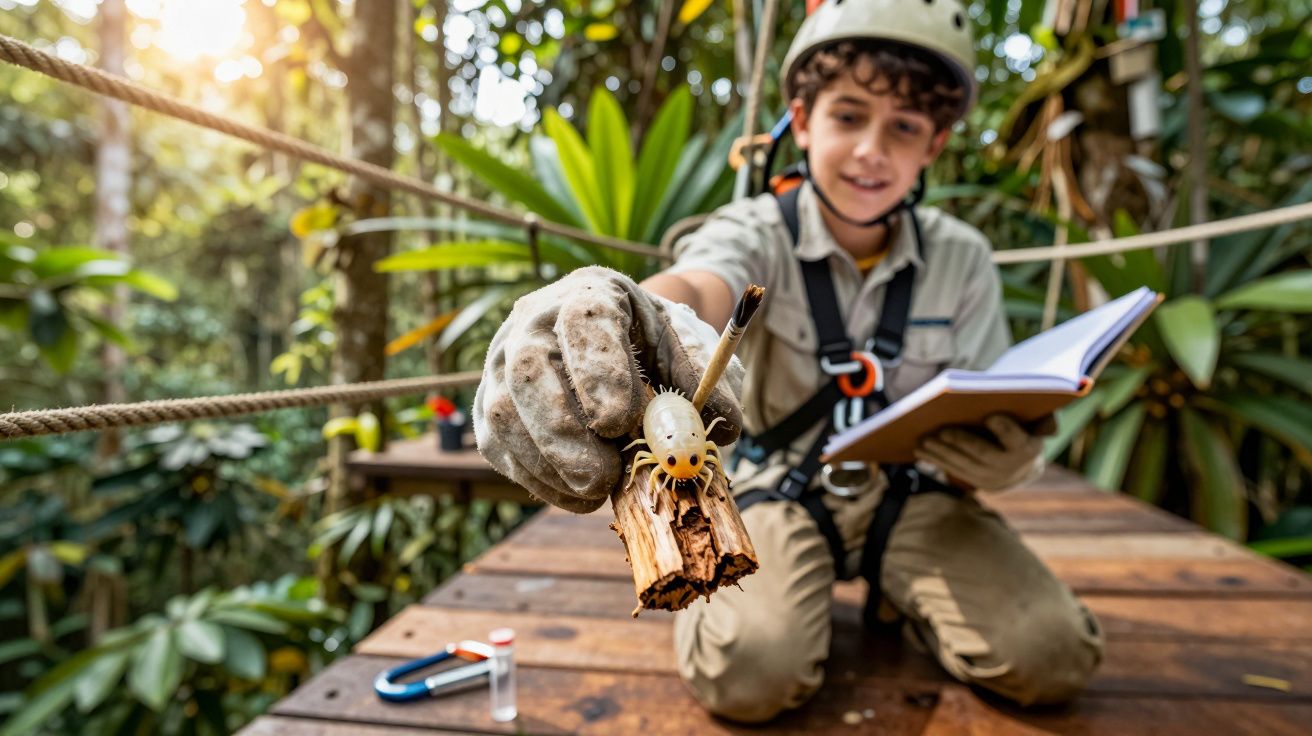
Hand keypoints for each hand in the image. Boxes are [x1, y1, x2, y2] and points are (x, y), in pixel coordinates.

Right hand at [473, 266, 742, 512]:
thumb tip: (723, 429)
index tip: (621, 422)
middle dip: (564, 431)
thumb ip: (701, 384)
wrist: (596, 338)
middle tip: (603, 476)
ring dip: (551, 463)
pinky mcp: (488, 408)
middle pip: (529, 371)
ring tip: (599, 489)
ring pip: (505, 414)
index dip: (599, 373)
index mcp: (587, 296)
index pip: (584, 323)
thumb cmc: (639, 345)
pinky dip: (541, 480)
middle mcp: (531, 322)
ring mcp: (500, 365)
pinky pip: (502, 449)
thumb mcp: (676, 349)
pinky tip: (579, 494)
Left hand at [914, 414, 1055, 491]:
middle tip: (940, 431)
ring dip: (941, 453)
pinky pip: (955, 472)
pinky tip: (921, 450)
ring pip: (964, 466)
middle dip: (961, 443)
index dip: (1005, 429)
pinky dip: (937, 461)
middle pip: (984, 455)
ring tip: (923, 439)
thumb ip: (1044, 419)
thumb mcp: (1039, 422)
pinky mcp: (977, 485)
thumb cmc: (1027, 431)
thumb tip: (1048, 424)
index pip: (1017, 439)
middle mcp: (1011, 468)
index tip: (990, 416)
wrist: (1023, 467)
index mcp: (1029, 449)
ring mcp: (993, 480)